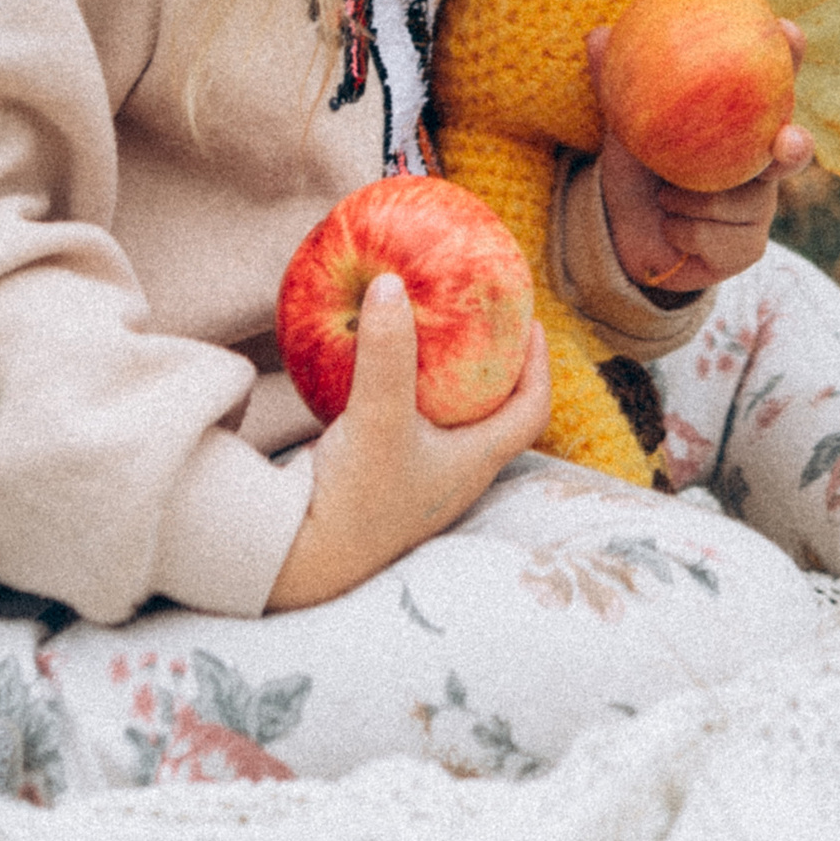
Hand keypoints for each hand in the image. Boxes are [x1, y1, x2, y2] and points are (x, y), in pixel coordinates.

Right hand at [266, 274, 550, 611]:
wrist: (301, 556)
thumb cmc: (355, 498)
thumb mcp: (377, 418)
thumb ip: (386, 353)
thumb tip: (393, 284)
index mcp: (474, 462)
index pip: (530, 412)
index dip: (538, 366)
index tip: (530, 323)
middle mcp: (454, 471)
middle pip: (494, 412)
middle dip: (492, 365)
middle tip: (480, 320)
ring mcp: (418, 476)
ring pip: (449, 419)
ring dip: (447, 379)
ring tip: (435, 335)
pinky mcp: (383, 475)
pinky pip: (409, 424)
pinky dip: (405, 392)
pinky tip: (380, 367)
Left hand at [588, 20, 812, 293]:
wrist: (624, 238)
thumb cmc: (637, 171)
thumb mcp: (626, 127)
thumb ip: (618, 84)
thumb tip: (600, 34)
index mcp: (741, 124)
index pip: (774, 85)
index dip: (790, 57)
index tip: (788, 31)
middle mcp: (760, 163)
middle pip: (793, 150)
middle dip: (798, 145)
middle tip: (786, 140)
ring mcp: (759, 207)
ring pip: (744, 201)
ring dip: (692, 199)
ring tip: (664, 195)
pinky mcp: (748, 246)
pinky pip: (719, 234)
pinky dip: (683, 228)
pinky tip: (670, 226)